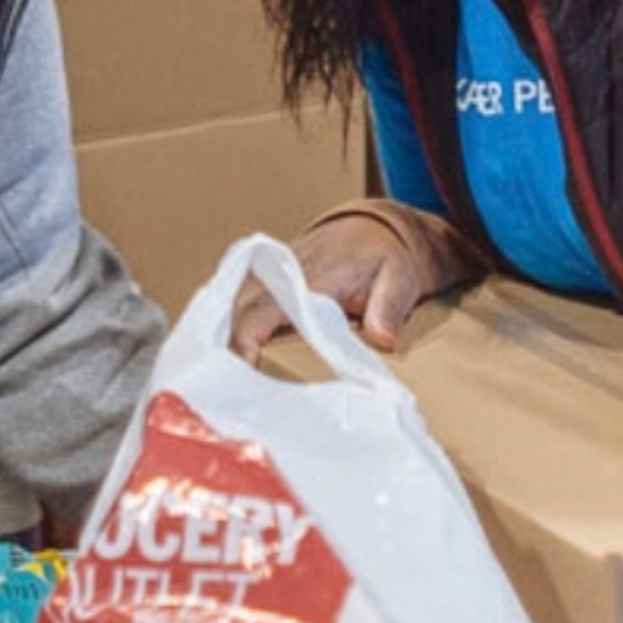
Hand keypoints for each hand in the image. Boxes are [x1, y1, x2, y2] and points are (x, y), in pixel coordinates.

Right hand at [231, 208, 460, 360]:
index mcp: (313, 275)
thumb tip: (382, 339)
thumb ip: (389, 308)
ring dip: (222, 339)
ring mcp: (270, 274)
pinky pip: (236, 303)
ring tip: (220, 383)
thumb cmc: (388, 256)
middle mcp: (282, 272)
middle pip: (236, 310)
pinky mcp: (266, 280)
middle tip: (224, 393)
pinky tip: (226, 358)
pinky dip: (229, 329)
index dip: (245, 339)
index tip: (240, 370)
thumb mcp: (401, 278)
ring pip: (230, 306)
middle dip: (224, 348)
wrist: (375, 228)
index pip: (265, 307)